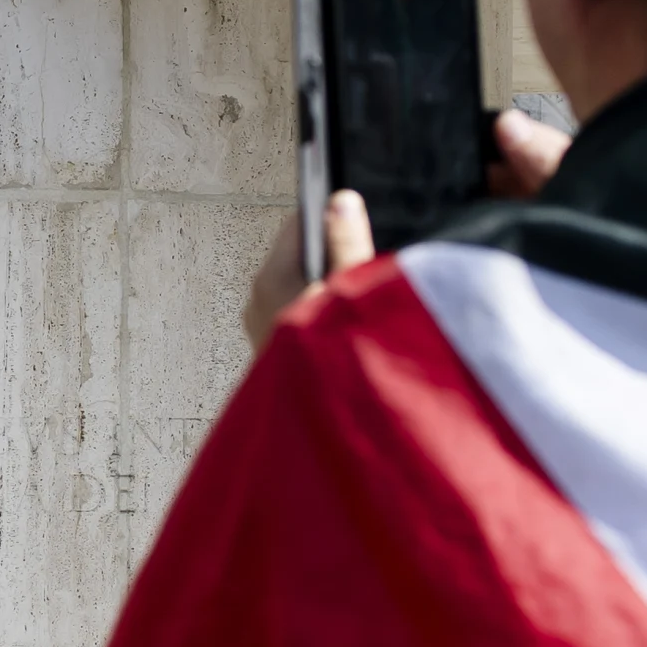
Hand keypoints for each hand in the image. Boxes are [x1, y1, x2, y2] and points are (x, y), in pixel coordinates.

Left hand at [244, 113, 572, 354]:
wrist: (316, 449)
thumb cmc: (331, 376)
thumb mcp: (352, 303)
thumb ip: (350, 250)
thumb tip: (343, 201)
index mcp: (272, 279)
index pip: (300, 219)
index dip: (335, 206)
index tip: (366, 198)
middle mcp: (263, 300)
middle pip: (306, 251)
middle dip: (342, 245)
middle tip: (384, 241)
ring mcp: (270, 328)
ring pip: (311, 284)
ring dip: (341, 282)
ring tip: (378, 284)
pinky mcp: (283, 353)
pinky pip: (311, 314)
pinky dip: (336, 311)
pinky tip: (365, 321)